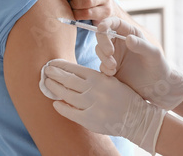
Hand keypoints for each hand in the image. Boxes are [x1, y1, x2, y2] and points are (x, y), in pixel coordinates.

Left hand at [43, 59, 165, 154]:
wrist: (137, 118)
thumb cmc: (124, 97)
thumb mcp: (111, 80)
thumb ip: (93, 77)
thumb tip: (72, 73)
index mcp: (100, 78)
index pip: (75, 69)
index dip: (61, 66)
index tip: (52, 63)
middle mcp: (94, 90)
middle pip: (68, 80)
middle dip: (54, 74)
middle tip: (45, 70)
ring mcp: (92, 105)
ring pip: (66, 94)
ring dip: (54, 88)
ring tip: (47, 83)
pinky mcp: (91, 120)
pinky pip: (71, 112)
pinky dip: (61, 107)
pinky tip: (55, 103)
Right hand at [96, 17, 182, 109]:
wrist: (157, 86)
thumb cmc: (159, 66)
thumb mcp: (153, 54)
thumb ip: (141, 45)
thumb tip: (127, 38)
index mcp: (130, 33)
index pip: (114, 23)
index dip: (106, 23)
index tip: (101, 28)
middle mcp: (120, 42)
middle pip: (102, 35)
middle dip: (103, 43)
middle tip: (110, 53)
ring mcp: (114, 55)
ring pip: (99, 50)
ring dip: (103, 57)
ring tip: (114, 67)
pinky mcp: (111, 68)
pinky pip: (101, 65)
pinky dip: (104, 68)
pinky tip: (113, 73)